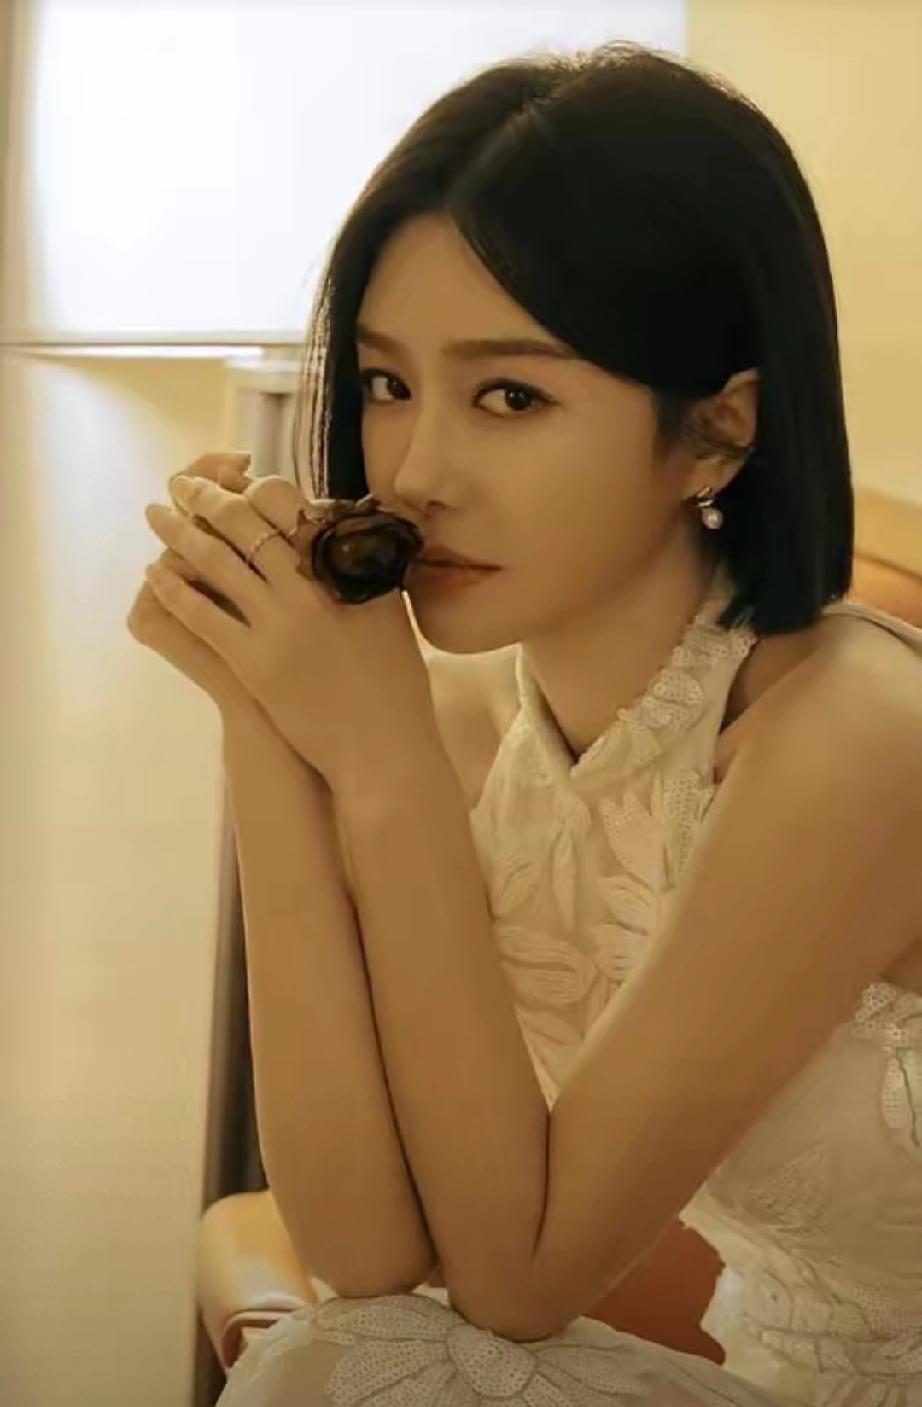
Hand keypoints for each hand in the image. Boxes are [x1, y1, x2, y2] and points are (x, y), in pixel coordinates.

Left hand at [140, 473, 440, 793]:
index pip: (291, 507)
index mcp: (345, 569)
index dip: (254, 489)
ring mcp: (277, 625)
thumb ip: (368, 569)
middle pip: (246, 525)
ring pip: (216, 562)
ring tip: (157, 514)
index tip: (235, 481)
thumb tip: (351, 532)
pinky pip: (201, 615)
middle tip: (183, 483)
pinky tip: (156, 573)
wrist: (383, 747)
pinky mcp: (253, 663)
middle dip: (208, 497)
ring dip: (180, 532)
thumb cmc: (395, 685)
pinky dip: (175, 589)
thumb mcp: (391, 611)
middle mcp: (308, 588)